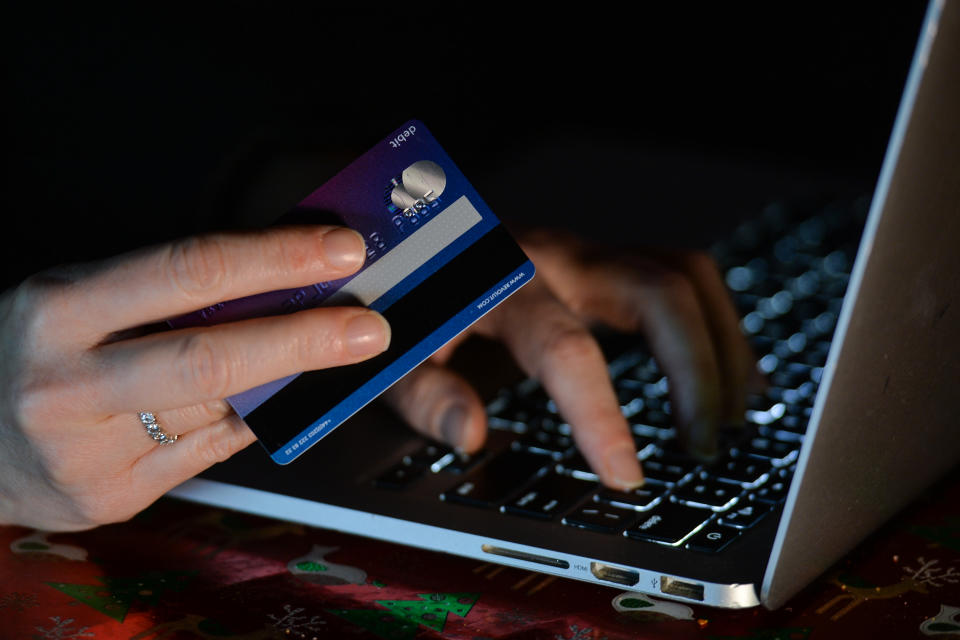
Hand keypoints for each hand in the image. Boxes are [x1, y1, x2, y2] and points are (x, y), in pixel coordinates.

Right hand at [0, 226, 390, 530]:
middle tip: (368, 325)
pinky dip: (250, 420)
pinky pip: (209, 451)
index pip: (188, 271)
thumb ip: (166, 294)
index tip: (337, 250)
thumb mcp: (79, 301)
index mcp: (61, 311)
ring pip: (219, 411)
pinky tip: (273, 398)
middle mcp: (68, 384)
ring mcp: (89, 451)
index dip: (274, 258)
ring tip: (337, 352)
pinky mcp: (113, 496)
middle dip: (305, 339)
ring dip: (290, 381)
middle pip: (211, 358)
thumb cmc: (33, 354)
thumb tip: (278, 279)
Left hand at [384, 229, 755, 488]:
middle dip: (697, 370)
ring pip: (685, 275)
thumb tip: (471, 438)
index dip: (600, 415)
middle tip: (703, 445)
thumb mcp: (397, 348)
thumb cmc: (407, 291)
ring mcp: (589, 253)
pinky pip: (680, 278)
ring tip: (735, 415)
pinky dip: (714, 326)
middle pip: (659, 290)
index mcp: (502, 281)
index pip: (566, 347)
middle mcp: (558, 257)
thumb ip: (424, 393)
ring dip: (722, 344)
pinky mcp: (605, 260)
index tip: (625, 476)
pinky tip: (731, 375)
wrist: (412, 228)